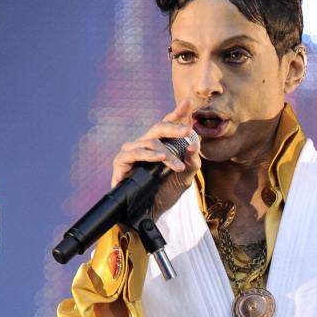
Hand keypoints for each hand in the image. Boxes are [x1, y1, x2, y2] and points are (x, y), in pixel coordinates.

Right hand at [110, 97, 201, 222]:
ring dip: (166, 153)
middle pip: (158, 128)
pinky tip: (160, 159)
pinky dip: (148, 155)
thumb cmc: (164, 194)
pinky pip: (134, 153)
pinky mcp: (121, 163)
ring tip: (177, 166)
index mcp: (159, 146)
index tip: (188, 102)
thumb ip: (192, 162)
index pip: (168, 125)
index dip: (177, 113)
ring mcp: (132, 152)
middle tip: (187, 131)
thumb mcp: (184, 178)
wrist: (150, 214)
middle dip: (174, 127)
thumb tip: (195, 144)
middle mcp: (145, 145)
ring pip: (149, 142)